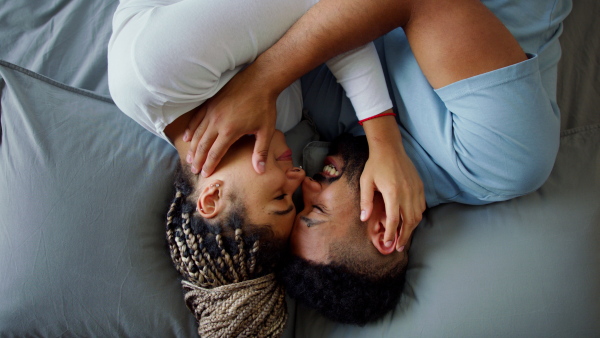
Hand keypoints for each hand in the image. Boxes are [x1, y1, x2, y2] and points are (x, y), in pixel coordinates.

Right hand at [183, 67, 278, 175]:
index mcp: (230, 131)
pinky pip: (196, 118)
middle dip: (197, 159)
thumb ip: (261, 151)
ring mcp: (212, 111)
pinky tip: (186, 137)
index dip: (209, 165)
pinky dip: (190, 129)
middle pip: (202, 145)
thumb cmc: (264, 106)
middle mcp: (217, 122)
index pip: (215, 153)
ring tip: (189, 158)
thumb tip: (260, 170)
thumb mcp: (266, 131)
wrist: (260, 80)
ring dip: (192, 147)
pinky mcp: (210, 102)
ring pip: (197, 132)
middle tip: (193, 170)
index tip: (204, 174)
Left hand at [360, 115, 425, 250]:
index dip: (391, 233)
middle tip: (398, 247)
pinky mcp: (420, 186)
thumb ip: (365, 201)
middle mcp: (407, 193)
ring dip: (412, 228)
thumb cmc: (375, 165)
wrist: (390, 148)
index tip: (387, 243)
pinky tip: (411, 221)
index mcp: (393, 193)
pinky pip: (422, 206)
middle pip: (409, 221)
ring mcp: (416, 190)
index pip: (393, 220)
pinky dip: (417, 216)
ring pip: (418, 215)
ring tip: (404, 237)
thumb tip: (364, 218)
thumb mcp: (365, 182)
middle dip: (404, 236)